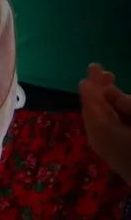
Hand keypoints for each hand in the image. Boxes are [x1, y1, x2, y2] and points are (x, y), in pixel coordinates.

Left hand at [81, 63, 130, 181]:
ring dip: (101, 98)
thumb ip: (129, 107)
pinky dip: (105, 111)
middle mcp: (99, 137)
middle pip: (93, 108)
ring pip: (97, 116)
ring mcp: (103, 146)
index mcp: (105, 130)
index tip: (91, 71)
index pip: (93, 104)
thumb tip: (110, 92)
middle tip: (98, 69)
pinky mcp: (110, 150)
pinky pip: (102, 125)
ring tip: (107, 80)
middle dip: (95, 89)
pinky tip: (113, 103)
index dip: (92, 87)